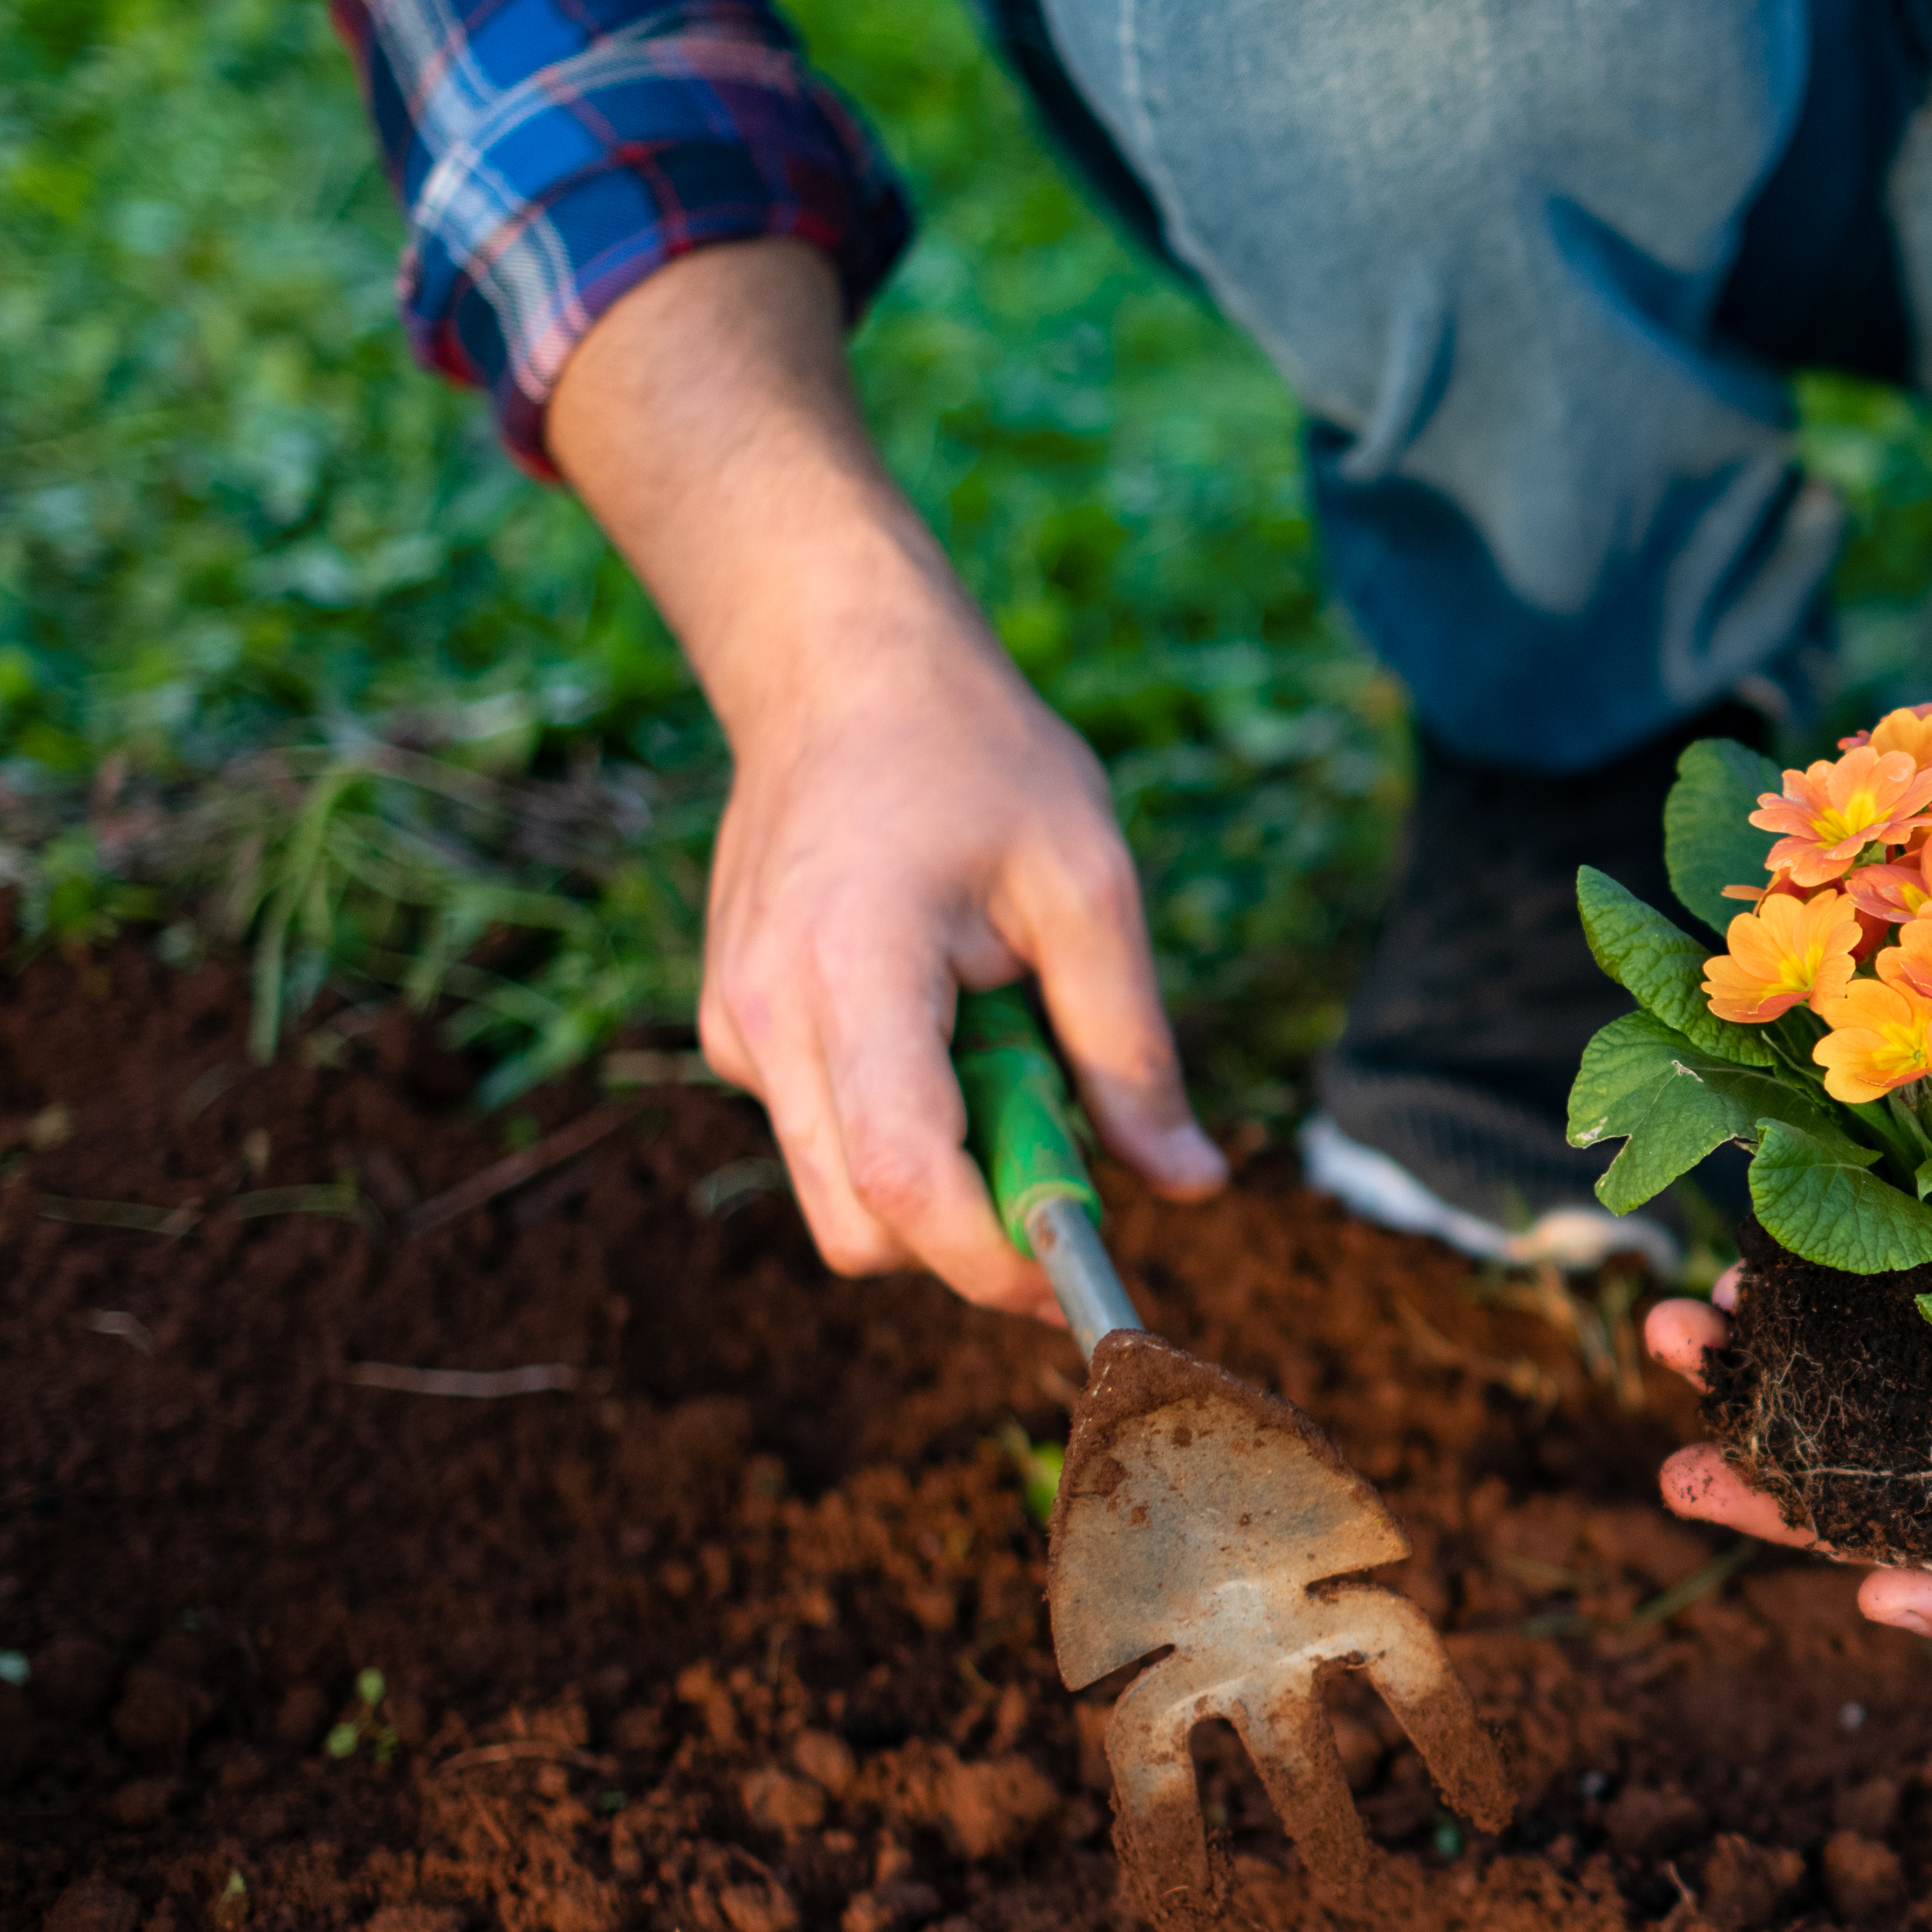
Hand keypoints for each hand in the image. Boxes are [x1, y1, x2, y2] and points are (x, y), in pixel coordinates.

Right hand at [547, 240, 1226, 1317]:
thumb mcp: (1088, 886)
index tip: (1080, 1264)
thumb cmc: (974, 757)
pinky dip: (903, 1121)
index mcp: (852, 974)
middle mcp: (768, 1021)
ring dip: (941, 1168)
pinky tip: (944, 1013)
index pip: (904, 1180)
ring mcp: (737, 1033)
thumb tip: (1194, 1185)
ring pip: (841, 1194)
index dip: (994, 1257)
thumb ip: (1133, 1050)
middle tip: (1061, 1129)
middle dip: (970, 1231)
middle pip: (860, 1227)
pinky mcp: (738, 1033)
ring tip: (996, 1031)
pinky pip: (827, 1136)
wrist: (836, 667)